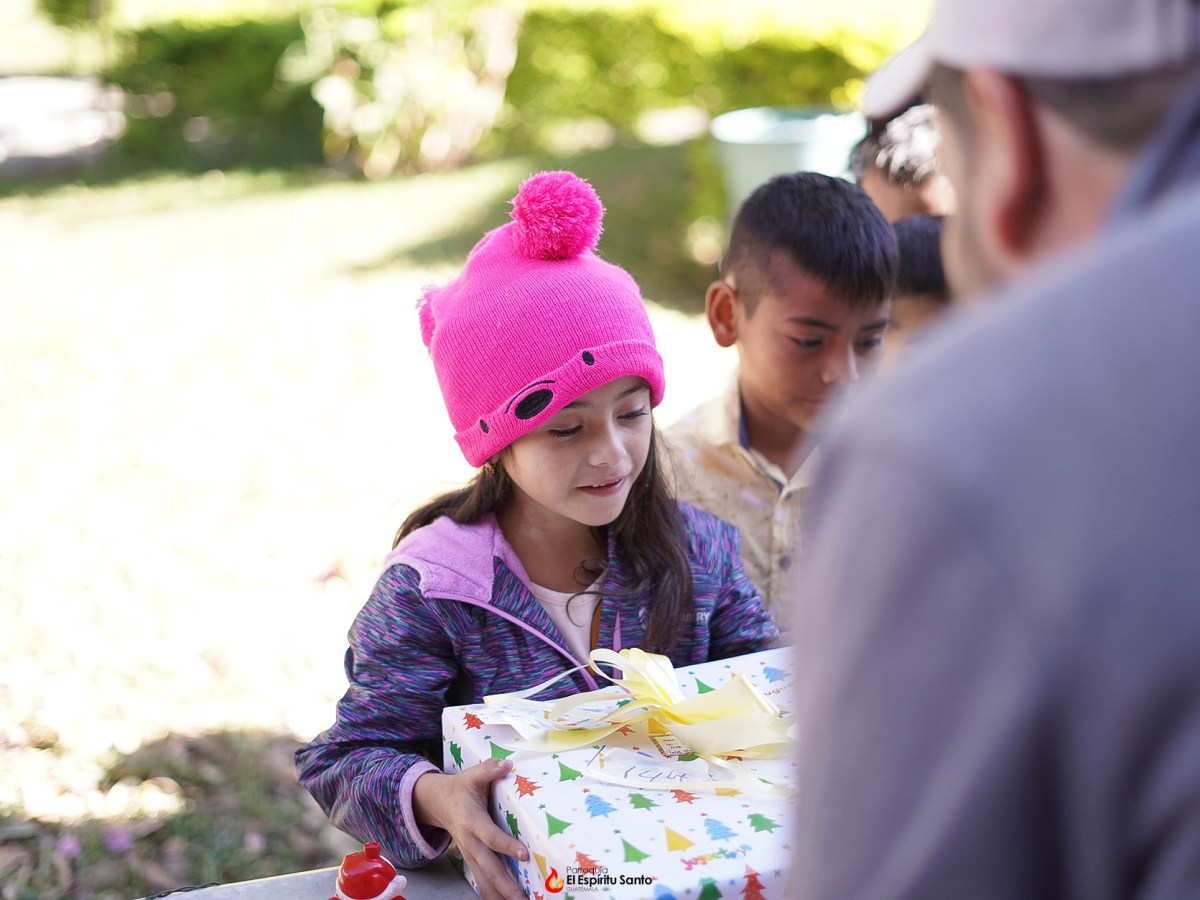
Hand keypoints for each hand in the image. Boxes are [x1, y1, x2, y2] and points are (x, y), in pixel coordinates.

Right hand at [413, 759, 527, 899]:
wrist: (437, 803)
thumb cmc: (461, 788)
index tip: (524, 854)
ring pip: (485, 879)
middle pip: (488, 867)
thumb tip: (507, 764)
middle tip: (521, 898)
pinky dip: (493, 894)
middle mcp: (470, 841)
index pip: (490, 836)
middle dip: (505, 885)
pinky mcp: (472, 860)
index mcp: (472, 820)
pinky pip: (482, 881)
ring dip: (500, 894)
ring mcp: (470, 854)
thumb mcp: (472, 775)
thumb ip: (489, 770)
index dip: (506, 846)